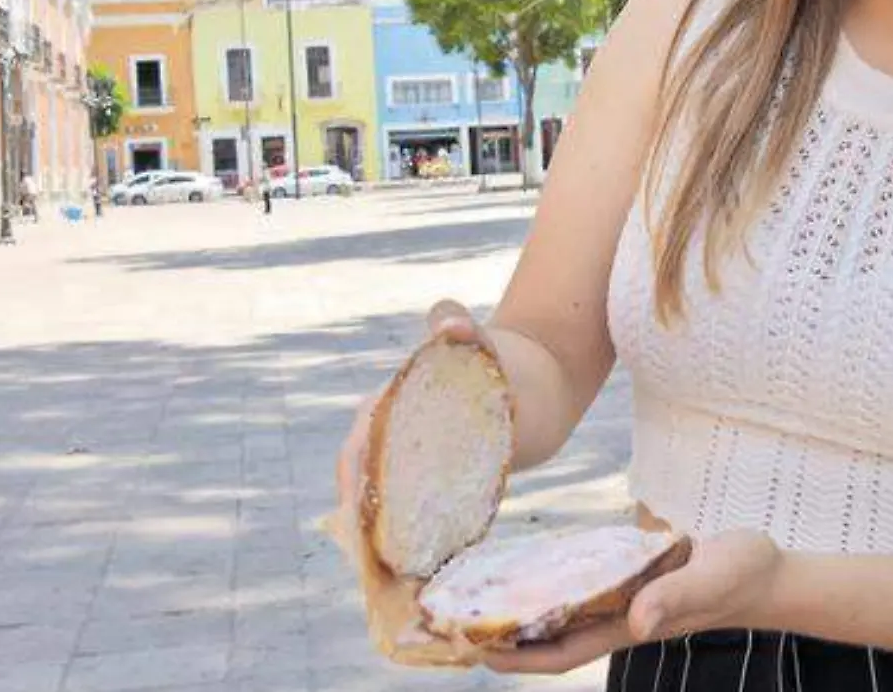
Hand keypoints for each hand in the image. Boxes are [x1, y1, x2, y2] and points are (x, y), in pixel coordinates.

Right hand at [331, 299, 493, 563]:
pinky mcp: (442, 485)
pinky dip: (423, 538)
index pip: (358, 447)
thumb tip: (451, 322)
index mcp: (393, 405)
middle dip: (368, 522)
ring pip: (393, 506)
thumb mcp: (485, 346)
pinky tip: (433, 566)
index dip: (354, 482)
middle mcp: (395, 438)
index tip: (360, 515)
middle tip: (383, 557)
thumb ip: (467, 334)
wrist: (538, 378)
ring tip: (401, 571)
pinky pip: (423, 514)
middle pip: (368, 487)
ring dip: (390, 537)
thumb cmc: (501, 358)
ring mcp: (417, 464)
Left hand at [484, 530, 784, 675]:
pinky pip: (579, 584)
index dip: (518, 657)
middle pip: (549, 637)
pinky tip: (527, 566)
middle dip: (503, 636)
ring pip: (560, 612)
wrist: (763, 571)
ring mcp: (622, 598)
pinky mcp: (629, 577)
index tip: (474, 651)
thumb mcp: (710, 580)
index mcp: (629, 624)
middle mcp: (617, 616)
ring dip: (521, 608)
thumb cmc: (738, 576)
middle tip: (453, 620)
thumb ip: (675, 597)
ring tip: (475, 592)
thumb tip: (638, 623)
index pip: (561, 652)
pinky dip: (549, 581)